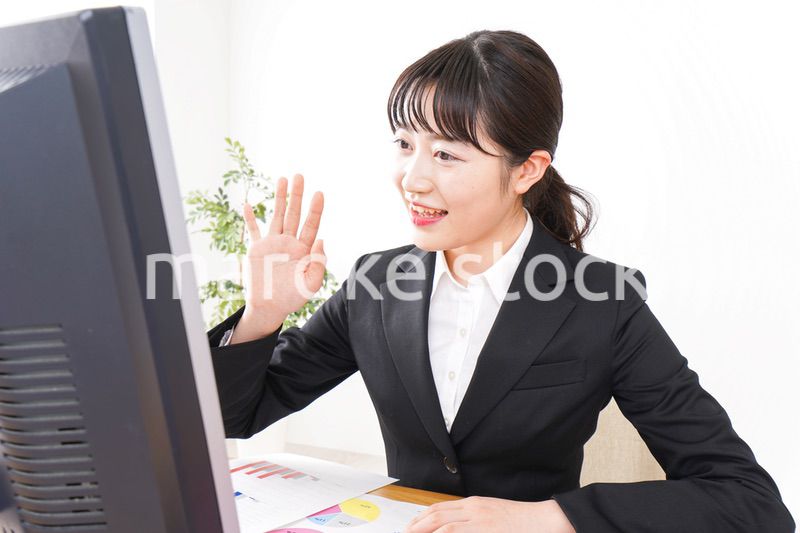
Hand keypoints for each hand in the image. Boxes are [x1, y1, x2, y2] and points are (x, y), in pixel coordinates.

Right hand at [232, 174, 325, 341]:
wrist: (269, 308)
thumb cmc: (292, 298)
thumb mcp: (311, 284)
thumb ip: (318, 263)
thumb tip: (321, 239)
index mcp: (304, 250)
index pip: (311, 225)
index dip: (316, 209)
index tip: (319, 193)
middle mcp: (289, 243)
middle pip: (294, 214)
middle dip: (297, 195)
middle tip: (300, 176)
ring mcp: (272, 244)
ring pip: (277, 215)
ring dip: (280, 198)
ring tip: (283, 179)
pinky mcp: (256, 249)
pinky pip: (253, 230)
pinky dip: (250, 218)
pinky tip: (248, 204)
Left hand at [404, 496, 575, 532]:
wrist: (544, 520)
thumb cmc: (521, 521)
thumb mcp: (493, 514)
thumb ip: (474, 519)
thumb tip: (454, 527)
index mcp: (474, 504)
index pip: (440, 508)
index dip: (422, 518)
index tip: (412, 526)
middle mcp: (474, 509)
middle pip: (437, 515)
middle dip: (418, 525)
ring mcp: (480, 520)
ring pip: (443, 525)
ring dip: (425, 531)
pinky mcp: (486, 530)